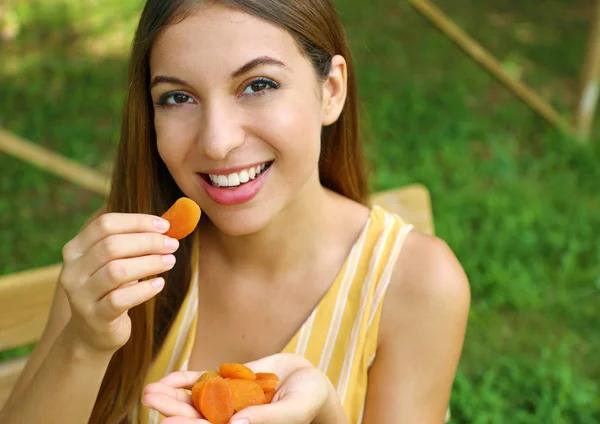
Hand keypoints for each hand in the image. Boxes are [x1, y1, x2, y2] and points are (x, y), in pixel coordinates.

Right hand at [59, 212, 178, 353]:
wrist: (93, 333)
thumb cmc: (111, 289)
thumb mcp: (116, 262)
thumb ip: (132, 242)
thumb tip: (166, 223)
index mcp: (76, 249)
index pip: (105, 224)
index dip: (137, 222)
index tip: (165, 225)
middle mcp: (72, 270)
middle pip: (112, 246)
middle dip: (148, 242)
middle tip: (173, 245)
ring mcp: (80, 295)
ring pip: (117, 271)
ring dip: (149, 263)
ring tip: (170, 261)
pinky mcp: (94, 317)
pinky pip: (121, 299)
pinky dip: (144, 289)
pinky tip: (159, 284)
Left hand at [143, 353, 333, 423]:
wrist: (309, 380)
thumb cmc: (308, 400)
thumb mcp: (292, 410)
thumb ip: (267, 418)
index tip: (167, 423)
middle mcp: (231, 418)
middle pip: (196, 416)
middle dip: (172, 408)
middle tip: (148, 398)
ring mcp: (227, 400)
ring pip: (195, 399)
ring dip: (172, 394)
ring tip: (149, 389)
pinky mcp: (228, 381)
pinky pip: (204, 381)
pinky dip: (187, 379)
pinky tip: (169, 377)